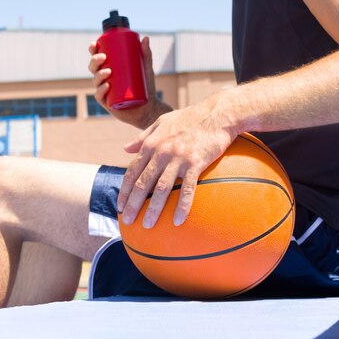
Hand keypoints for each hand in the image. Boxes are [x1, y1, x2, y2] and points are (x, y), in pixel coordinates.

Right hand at [88, 36, 168, 128]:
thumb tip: (145, 38)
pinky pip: (100, 96)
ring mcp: (105, 91)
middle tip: (104, 57)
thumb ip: (146, 54)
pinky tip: (106, 86)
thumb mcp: (146, 69)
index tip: (94, 44)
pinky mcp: (108, 103)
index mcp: (109, 69)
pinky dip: (101, 90)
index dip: (93, 50)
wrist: (149, 108)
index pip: (97, 58)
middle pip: (93, 68)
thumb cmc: (146, 88)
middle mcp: (104, 80)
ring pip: (95, 81)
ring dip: (98, 75)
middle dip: (94, 61)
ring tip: (108, 72)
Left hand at [117, 94, 238, 227]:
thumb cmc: (189, 117)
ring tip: (147, 225)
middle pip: (143, 183)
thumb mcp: (161, 122)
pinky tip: (177, 221)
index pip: (132, 172)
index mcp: (151, 144)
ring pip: (162, 189)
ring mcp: (178, 158)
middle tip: (128, 221)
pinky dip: (182, 206)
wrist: (217, 113)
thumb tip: (125, 149)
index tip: (120, 206)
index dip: (125, 191)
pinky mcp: (196, 163)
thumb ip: (142, 137)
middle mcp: (161, 152)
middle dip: (134, 204)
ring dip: (153, 209)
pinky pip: (187, 189)